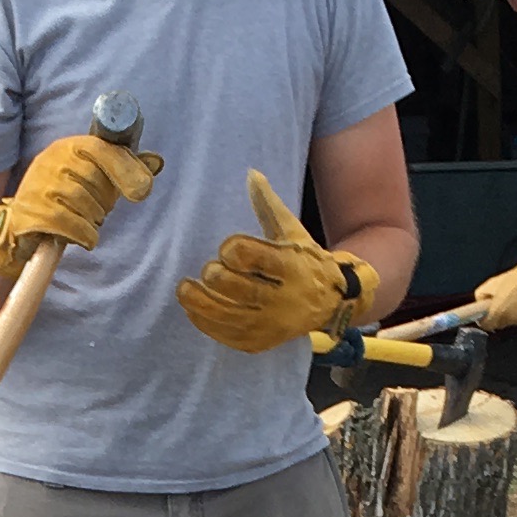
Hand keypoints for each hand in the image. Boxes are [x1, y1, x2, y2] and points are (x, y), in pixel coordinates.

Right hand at [0, 128, 161, 278]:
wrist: (20, 226)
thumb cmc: (63, 201)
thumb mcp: (92, 179)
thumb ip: (122, 169)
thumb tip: (156, 161)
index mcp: (67, 148)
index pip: (100, 150)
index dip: (124, 169)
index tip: (143, 191)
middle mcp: (50, 162)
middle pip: (94, 181)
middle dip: (104, 202)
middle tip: (99, 211)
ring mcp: (38, 186)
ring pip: (82, 203)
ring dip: (93, 220)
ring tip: (87, 223)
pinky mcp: (30, 212)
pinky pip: (68, 224)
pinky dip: (83, 234)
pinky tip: (83, 237)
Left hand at [175, 169, 378, 355]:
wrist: (331, 302)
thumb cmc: (304, 260)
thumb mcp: (291, 231)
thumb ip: (268, 206)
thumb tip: (251, 174)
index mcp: (291, 266)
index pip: (250, 256)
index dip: (232, 249)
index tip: (228, 248)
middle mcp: (283, 299)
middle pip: (237, 288)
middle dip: (215, 275)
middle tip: (211, 270)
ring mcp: (271, 324)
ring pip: (226, 315)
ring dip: (199, 301)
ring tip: (184, 288)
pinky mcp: (260, 342)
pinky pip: (226, 335)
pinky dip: (205, 321)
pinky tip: (193, 308)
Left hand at [471, 255, 516, 333]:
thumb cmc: (514, 280)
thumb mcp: (491, 283)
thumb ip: (481, 296)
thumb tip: (479, 304)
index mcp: (496, 311)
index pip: (485, 325)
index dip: (483, 320)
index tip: (483, 316)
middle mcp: (507, 319)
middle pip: (496, 325)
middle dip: (495, 317)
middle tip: (497, 306)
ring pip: (507, 323)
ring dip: (506, 316)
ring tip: (510, 301)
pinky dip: (516, 315)